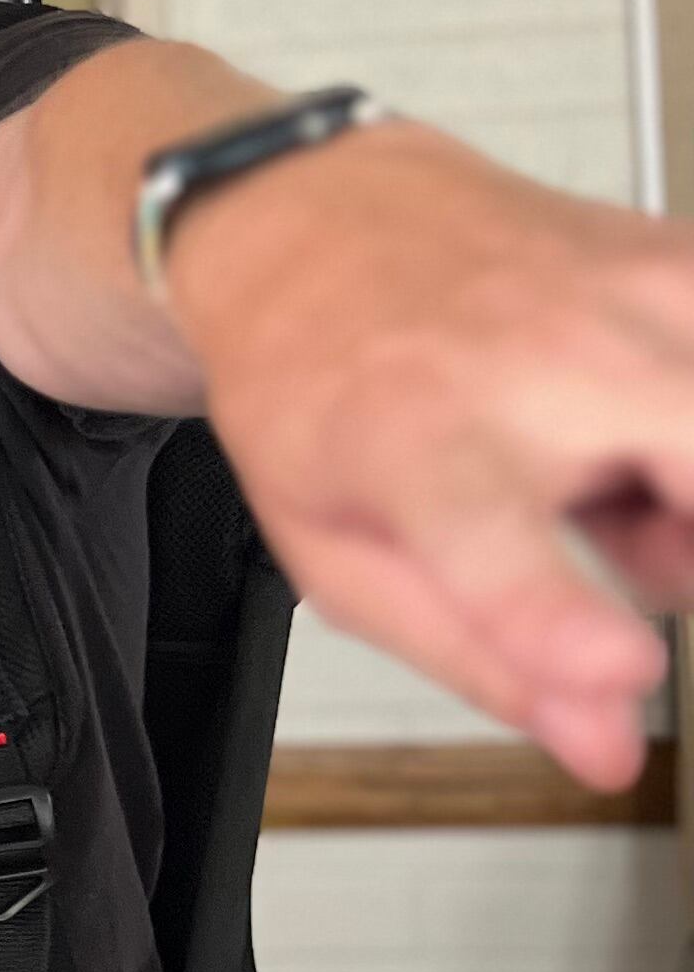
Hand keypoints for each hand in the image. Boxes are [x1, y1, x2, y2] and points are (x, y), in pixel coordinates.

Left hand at [171, 121, 693, 787]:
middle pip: (691, 459)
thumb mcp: (338, 547)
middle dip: (682, 555)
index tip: (616, 668)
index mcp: (415, 438)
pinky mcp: (688, 266)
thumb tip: (603, 745)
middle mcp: (537, 356)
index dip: (562, 623)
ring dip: (688, 496)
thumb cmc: (316, 385)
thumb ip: (480, 658)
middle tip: (629, 550)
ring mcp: (631, 296)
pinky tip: (630, 428)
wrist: (315, 225)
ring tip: (604, 483)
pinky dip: (688, 428)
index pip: (503, 541)